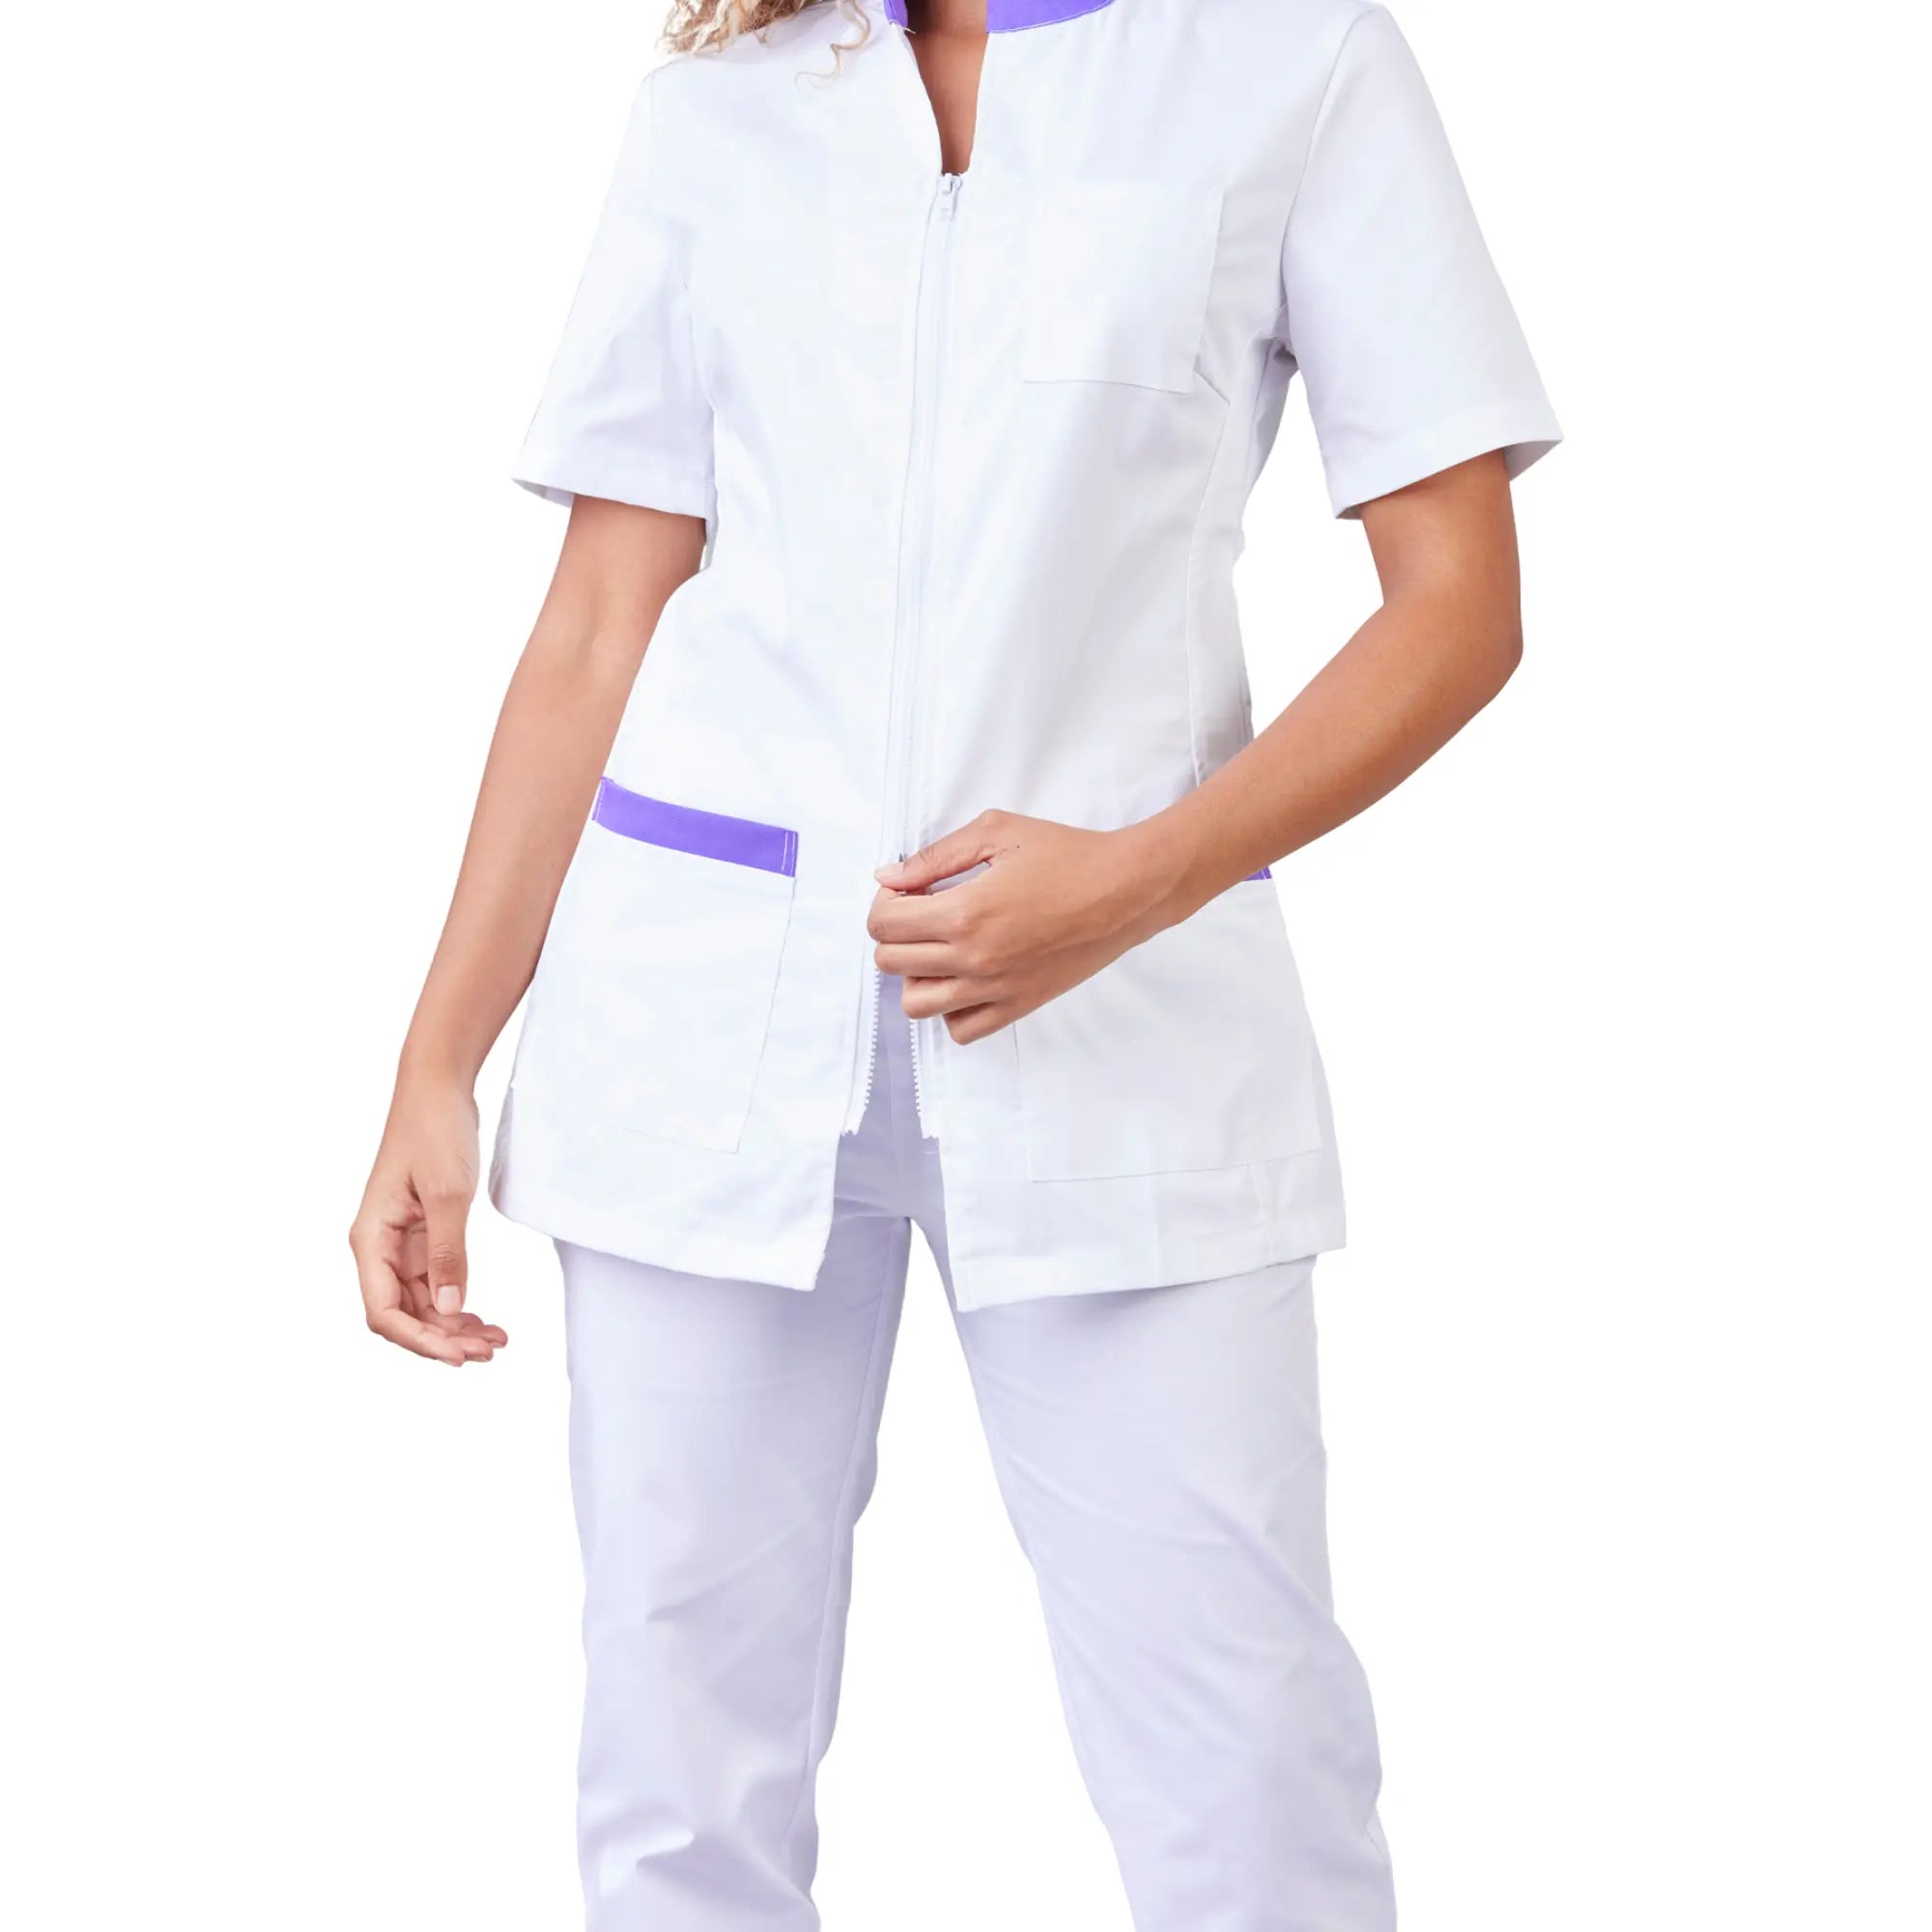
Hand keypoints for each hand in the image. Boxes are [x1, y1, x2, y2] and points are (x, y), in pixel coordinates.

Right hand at [349, 1079, 505, 1366]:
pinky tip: (483, 1317)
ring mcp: (400, 1242)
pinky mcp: (422, 1234)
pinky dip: (458, 1301)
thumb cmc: (436, 1131)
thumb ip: (448, 1252)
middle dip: (443, 1339)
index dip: (419, 1341)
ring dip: (454, 1326)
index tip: (458, 1356)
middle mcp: (379, 1246)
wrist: (439, 1087)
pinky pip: (436, 1281)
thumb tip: (449, 1308)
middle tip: (490, 1350)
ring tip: (495, 1340)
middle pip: (404, 1314)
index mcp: (371, 1239)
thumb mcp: (448, 1194)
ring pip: (422, 1303)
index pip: (383, 1312)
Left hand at [869, 810, 1177, 1042]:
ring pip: (917, 1004)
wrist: (1127, 890)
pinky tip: (964, 977)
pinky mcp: (1019, 1006)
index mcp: (964, 913)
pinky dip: (950, 1008)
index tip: (909, 891)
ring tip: (939, 948)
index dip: (885, 903)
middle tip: (922, 912)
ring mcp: (996, 989)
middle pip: (891, 963)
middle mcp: (974, 959)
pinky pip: (961, 1029)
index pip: (884, 925)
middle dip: (895, 934)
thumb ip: (934, 857)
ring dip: (915, 975)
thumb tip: (887, 878)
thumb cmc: (1067, 855)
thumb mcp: (996, 832)